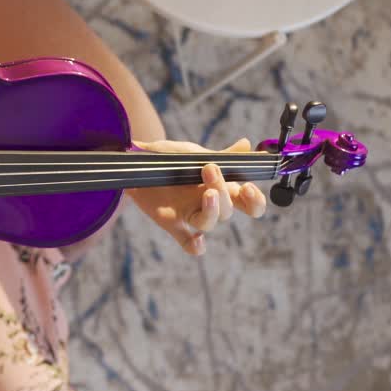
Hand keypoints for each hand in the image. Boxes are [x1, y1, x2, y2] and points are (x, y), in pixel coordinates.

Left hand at [127, 138, 267, 255]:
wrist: (136, 160)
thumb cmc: (169, 157)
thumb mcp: (194, 153)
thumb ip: (222, 155)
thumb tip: (248, 145)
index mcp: (220, 187)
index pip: (247, 203)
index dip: (254, 202)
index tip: (248, 188)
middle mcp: (207, 203)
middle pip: (227, 210)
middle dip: (223, 191)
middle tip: (210, 169)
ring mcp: (189, 214)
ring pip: (209, 223)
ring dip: (212, 211)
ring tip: (207, 193)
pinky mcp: (171, 223)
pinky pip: (186, 241)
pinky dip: (195, 246)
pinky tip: (200, 240)